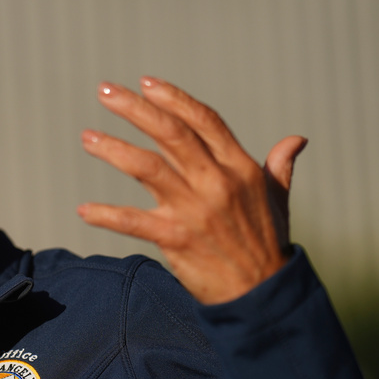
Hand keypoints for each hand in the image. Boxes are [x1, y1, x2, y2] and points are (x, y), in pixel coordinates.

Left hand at [77, 77, 307, 303]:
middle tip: (105, 90)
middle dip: (135, 108)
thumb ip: (279, 166)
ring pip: (147, 167)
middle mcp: (217, 182)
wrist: (262, 295)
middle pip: (171, 133)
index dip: (173, 98)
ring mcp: (195, 210)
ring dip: (113, 149)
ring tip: (87, 137)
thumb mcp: (278, 200)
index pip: (203, 121)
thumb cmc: (266, 244)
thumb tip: (296, 140)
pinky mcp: (176, 238)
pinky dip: (106, 214)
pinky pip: (133, 221)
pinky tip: (83, 210)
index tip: (145, 82)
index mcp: (240, 167)